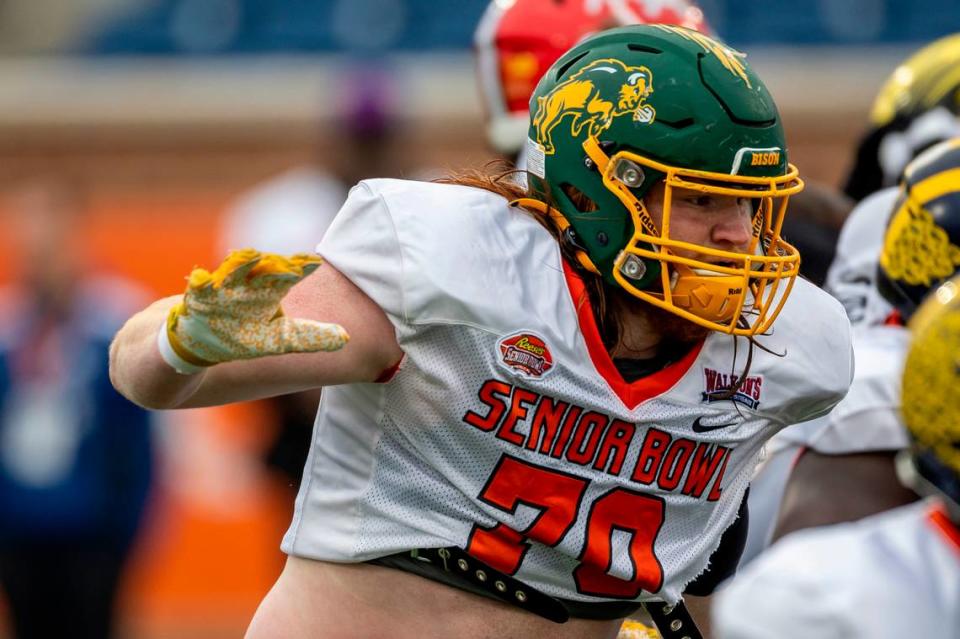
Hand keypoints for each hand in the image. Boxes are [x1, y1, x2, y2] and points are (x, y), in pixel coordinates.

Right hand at [159, 249, 347, 371]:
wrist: (200, 345)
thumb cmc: (243, 336)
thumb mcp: (280, 340)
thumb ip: (310, 337)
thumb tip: (346, 338)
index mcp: (269, 291)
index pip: (288, 274)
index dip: (300, 267)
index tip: (314, 262)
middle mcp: (248, 284)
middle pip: (262, 269)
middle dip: (274, 265)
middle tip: (289, 265)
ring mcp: (222, 289)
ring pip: (232, 271)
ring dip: (240, 263)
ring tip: (250, 255)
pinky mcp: (197, 298)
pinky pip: (198, 288)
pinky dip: (200, 283)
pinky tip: (201, 279)